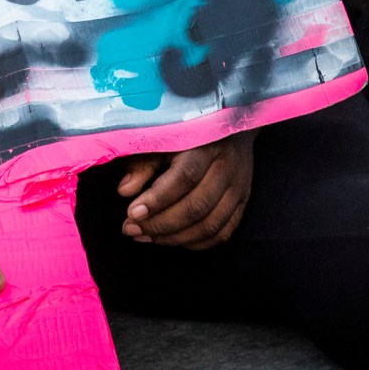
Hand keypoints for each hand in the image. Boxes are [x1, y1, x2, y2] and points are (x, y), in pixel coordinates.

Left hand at [114, 135, 252, 249]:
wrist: (231, 126)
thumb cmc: (188, 133)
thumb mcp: (162, 137)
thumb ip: (143, 162)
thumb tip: (125, 191)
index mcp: (205, 145)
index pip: (183, 178)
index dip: (157, 199)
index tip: (132, 213)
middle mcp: (226, 167)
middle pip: (197, 206)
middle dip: (160, 224)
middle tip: (131, 229)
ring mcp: (238, 187)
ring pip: (210, 225)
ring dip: (174, 237)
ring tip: (146, 237)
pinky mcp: (243, 202)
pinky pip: (223, 233)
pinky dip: (197, 243)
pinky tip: (173, 240)